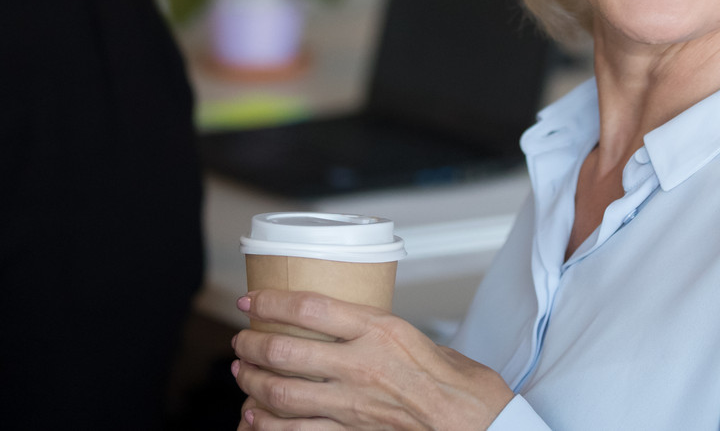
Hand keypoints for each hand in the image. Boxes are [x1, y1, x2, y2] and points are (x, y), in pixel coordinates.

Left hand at [231, 290, 513, 430]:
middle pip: (286, 350)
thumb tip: (357, 329)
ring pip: (282, 393)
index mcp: (381, 330)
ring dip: (253, 383)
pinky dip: (266, 425)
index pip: (310, 307)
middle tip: (242, 340)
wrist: (477, 425)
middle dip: (253, 345)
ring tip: (243, 374)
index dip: (272, 302)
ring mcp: (353, 403)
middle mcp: (361, 364)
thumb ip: (385, 333)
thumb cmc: (461, 386)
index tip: (253, 301)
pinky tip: (253, 419)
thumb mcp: (423, 339)